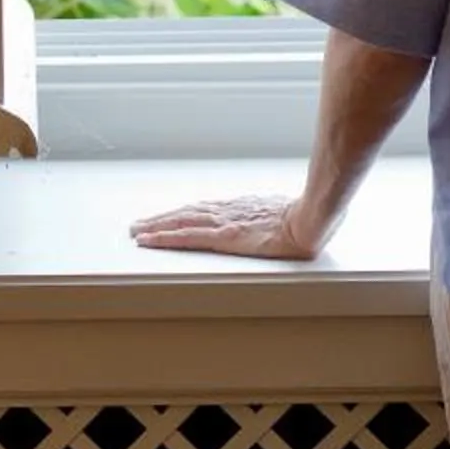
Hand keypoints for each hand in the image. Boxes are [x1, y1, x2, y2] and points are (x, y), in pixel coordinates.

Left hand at [130, 194, 326, 260]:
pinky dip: (165, 237)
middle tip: (139, 225)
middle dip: (161, 219)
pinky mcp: (223, 237)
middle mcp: (227, 212)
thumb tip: (275, 221)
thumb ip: (273, 218)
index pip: (203, 210)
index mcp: (241, 209)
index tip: (167, 217)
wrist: (311, 220)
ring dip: (156, 227)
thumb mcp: (284, 215)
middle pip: (186, 214)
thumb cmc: (306, 218)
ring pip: (180, 223)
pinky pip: (187, 237)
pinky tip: (151, 240)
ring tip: (138, 232)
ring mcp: (223, 223)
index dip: (182, 214)